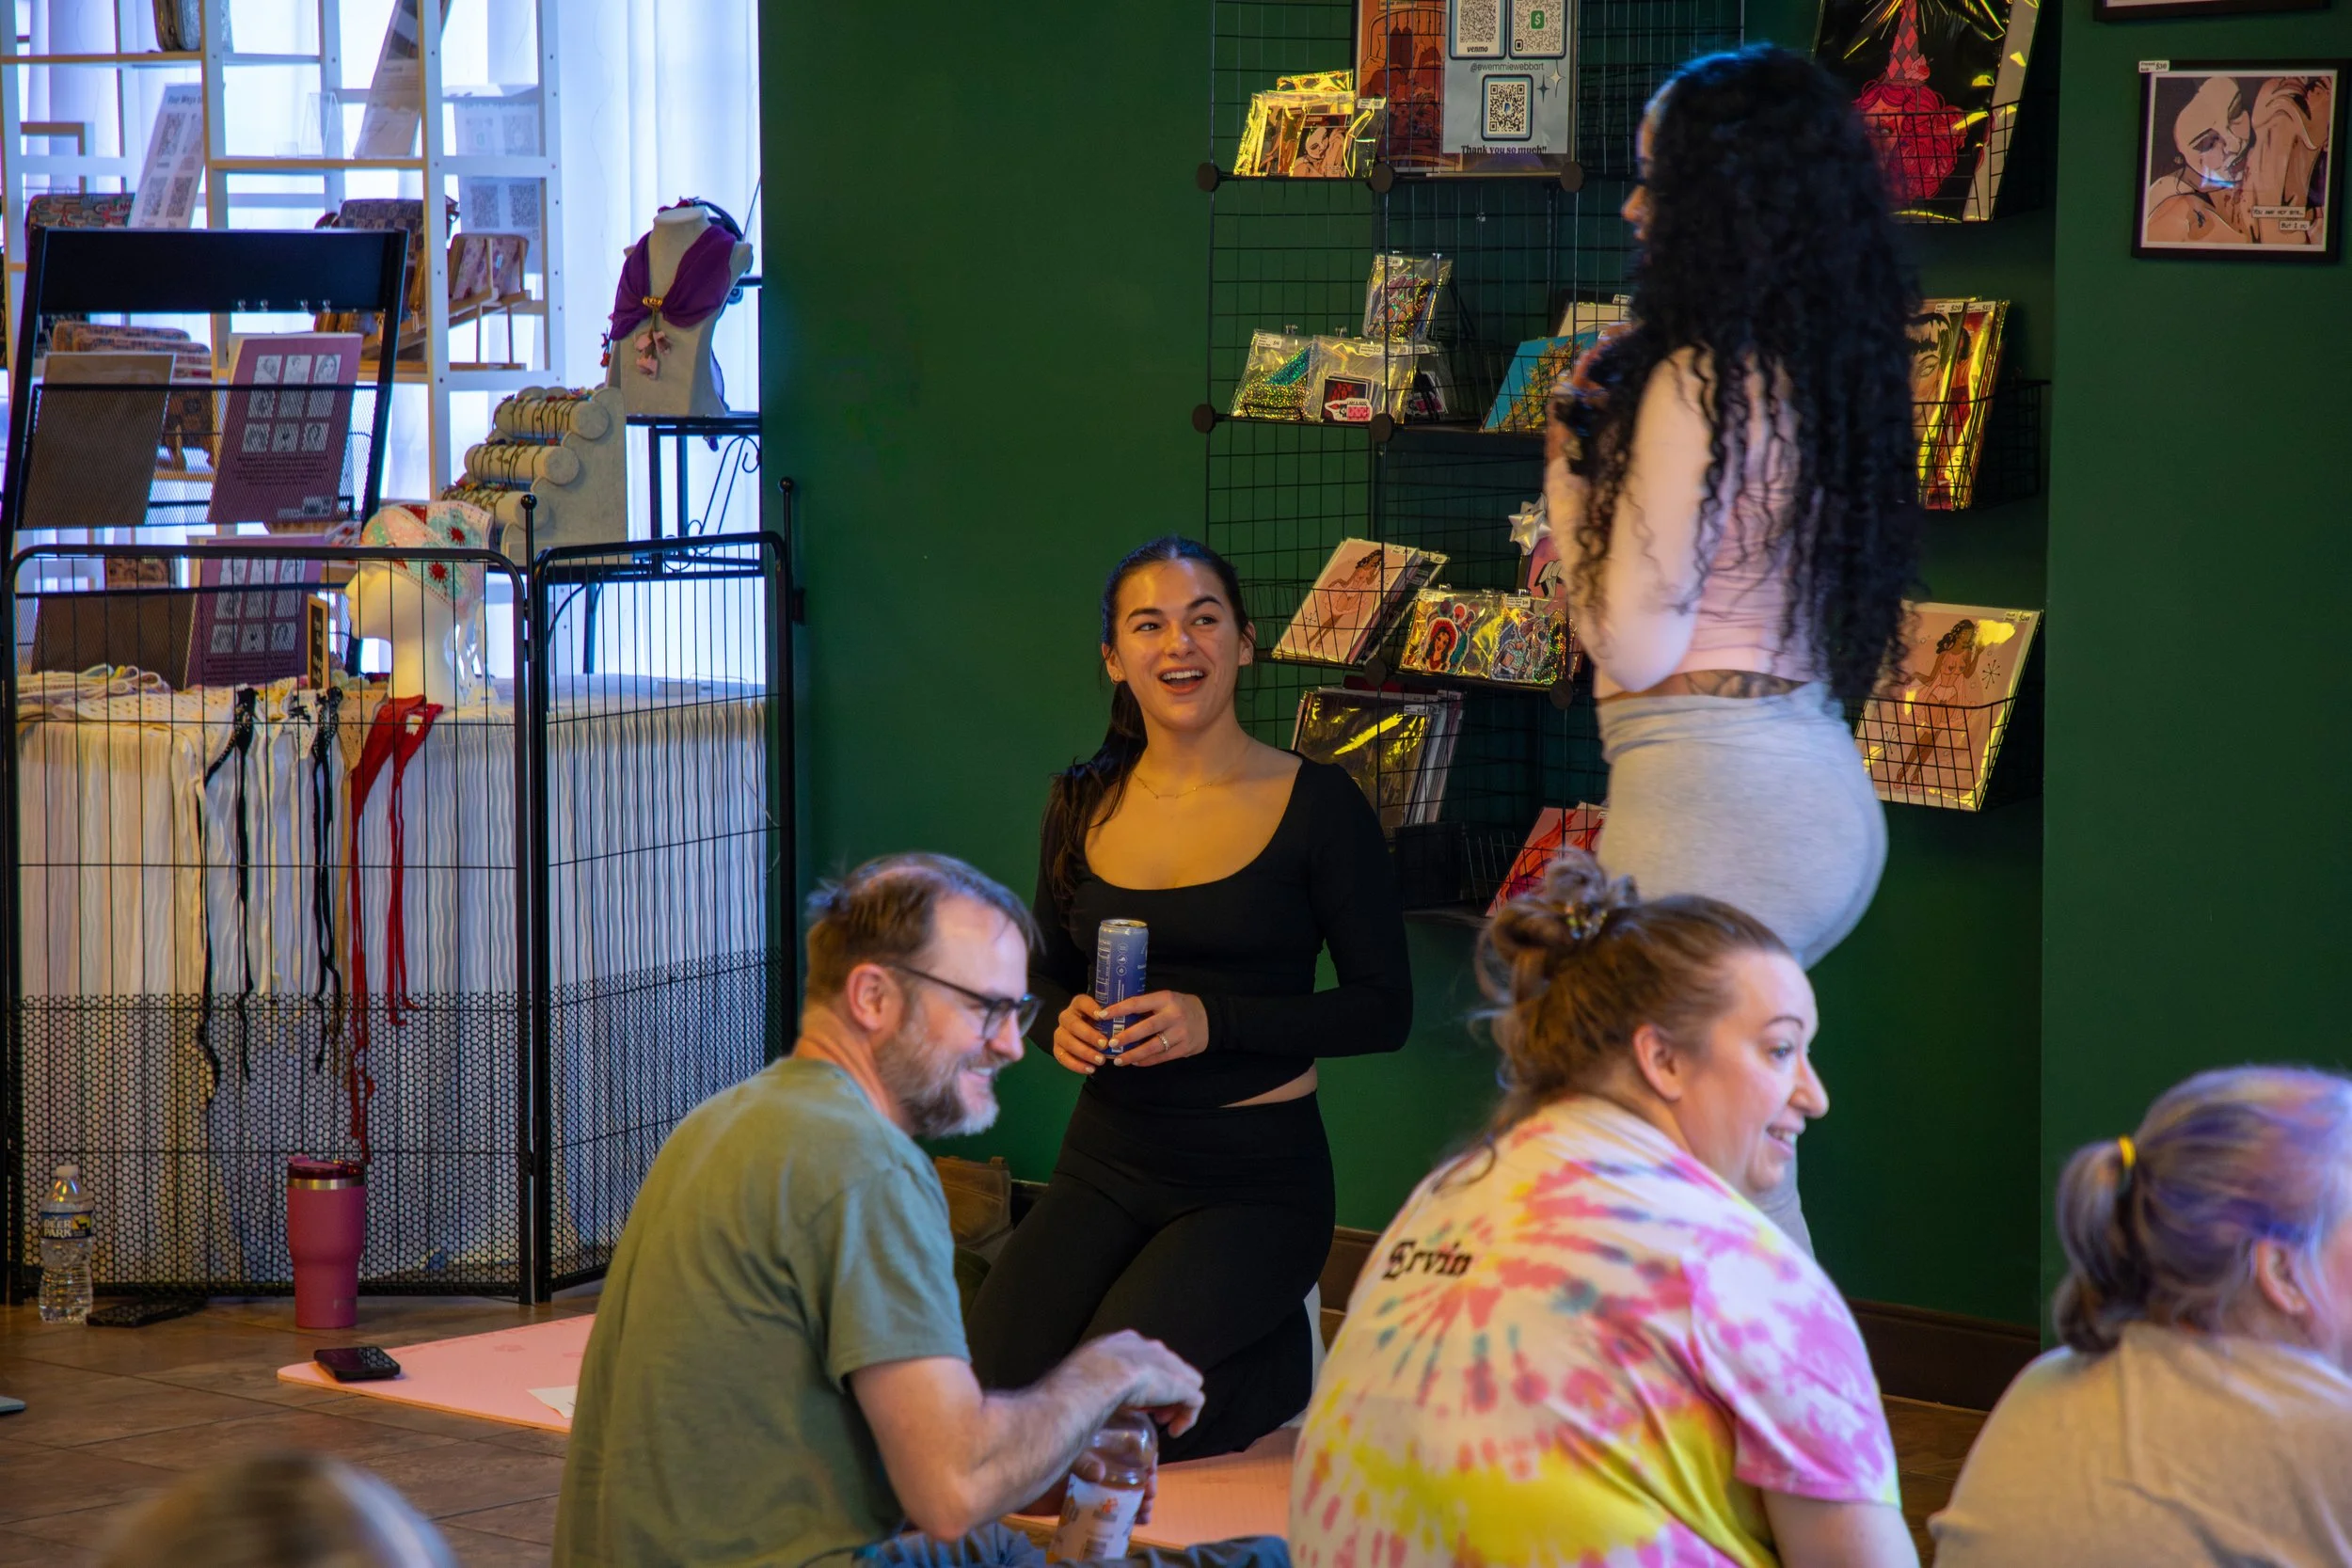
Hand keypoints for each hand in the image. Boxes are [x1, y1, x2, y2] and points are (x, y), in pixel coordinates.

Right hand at [1050, 994, 1111, 1075]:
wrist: (1090, 1038)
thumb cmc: (1103, 1024)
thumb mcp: (1108, 1017)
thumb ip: (1114, 1017)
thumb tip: (1129, 1018)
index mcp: (1078, 1005)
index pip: (1082, 1002)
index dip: (1091, 1009)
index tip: (1102, 1016)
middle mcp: (1066, 1017)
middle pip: (1073, 1024)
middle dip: (1089, 1035)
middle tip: (1105, 1044)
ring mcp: (1060, 1033)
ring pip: (1067, 1041)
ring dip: (1084, 1052)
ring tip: (1101, 1060)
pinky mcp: (1057, 1048)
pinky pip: (1062, 1057)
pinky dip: (1076, 1065)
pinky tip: (1091, 1069)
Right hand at [1077, 1330, 1203, 1436]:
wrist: (1098, 1376)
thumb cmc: (1079, 1383)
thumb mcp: (1081, 1384)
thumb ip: (1089, 1398)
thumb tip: (1090, 1440)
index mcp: (1123, 1342)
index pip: (1141, 1357)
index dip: (1140, 1381)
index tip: (1133, 1401)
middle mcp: (1148, 1347)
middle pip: (1165, 1367)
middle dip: (1161, 1390)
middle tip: (1152, 1414)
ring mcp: (1167, 1364)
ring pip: (1184, 1382)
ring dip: (1176, 1403)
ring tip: (1164, 1423)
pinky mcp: (1180, 1383)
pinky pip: (1194, 1399)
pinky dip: (1187, 1416)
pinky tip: (1174, 1431)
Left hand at [1098, 991, 1208, 1067]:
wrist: (1211, 1019)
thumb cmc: (1180, 1007)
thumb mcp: (1166, 999)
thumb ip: (1147, 1006)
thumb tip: (1117, 1016)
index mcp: (1165, 999)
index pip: (1138, 1003)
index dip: (1118, 1009)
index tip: (1101, 1015)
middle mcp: (1173, 1015)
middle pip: (1147, 1027)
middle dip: (1127, 1036)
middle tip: (1110, 1043)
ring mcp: (1180, 1033)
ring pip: (1153, 1046)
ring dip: (1134, 1054)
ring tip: (1117, 1060)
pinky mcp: (1185, 1048)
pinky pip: (1162, 1057)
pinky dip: (1146, 1061)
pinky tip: (1134, 1062)